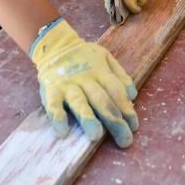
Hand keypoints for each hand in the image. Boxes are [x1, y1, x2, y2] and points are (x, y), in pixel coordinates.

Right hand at [31, 19, 137, 147]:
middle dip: (114, 120)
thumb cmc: (84, 56)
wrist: (55, 45)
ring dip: (87, 118)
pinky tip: (62, 131)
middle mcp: (85, 79)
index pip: (116, 90)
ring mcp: (67, 85)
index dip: (126, 108)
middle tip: (124, 140)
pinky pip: (53, 105)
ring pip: (79, 102)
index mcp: (100, 71)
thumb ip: (119, 75)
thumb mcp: (105, 57)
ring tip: (96, 135)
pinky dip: (57, 117)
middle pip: (101, 99)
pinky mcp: (50, 90)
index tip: (134, 126)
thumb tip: (133, 95)